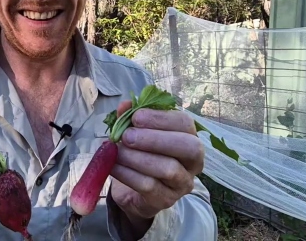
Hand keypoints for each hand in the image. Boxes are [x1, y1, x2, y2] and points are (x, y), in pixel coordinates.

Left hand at [109, 100, 204, 230]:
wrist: (133, 191)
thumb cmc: (140, 154)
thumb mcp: (134, 132)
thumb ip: (130, 117)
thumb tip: (125, 105)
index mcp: (188, 137)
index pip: (185, 123)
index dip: (161, 118)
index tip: (136, 117)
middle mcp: (192, 161)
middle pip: (188, 147)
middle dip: (155, 139)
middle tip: (127, 137)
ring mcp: (182, 183)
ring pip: (168, 169)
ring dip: (137, 158)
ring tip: (116, 151)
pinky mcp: (166, 200)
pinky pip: (150, 186)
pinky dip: (128, 174)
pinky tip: (113, 166)